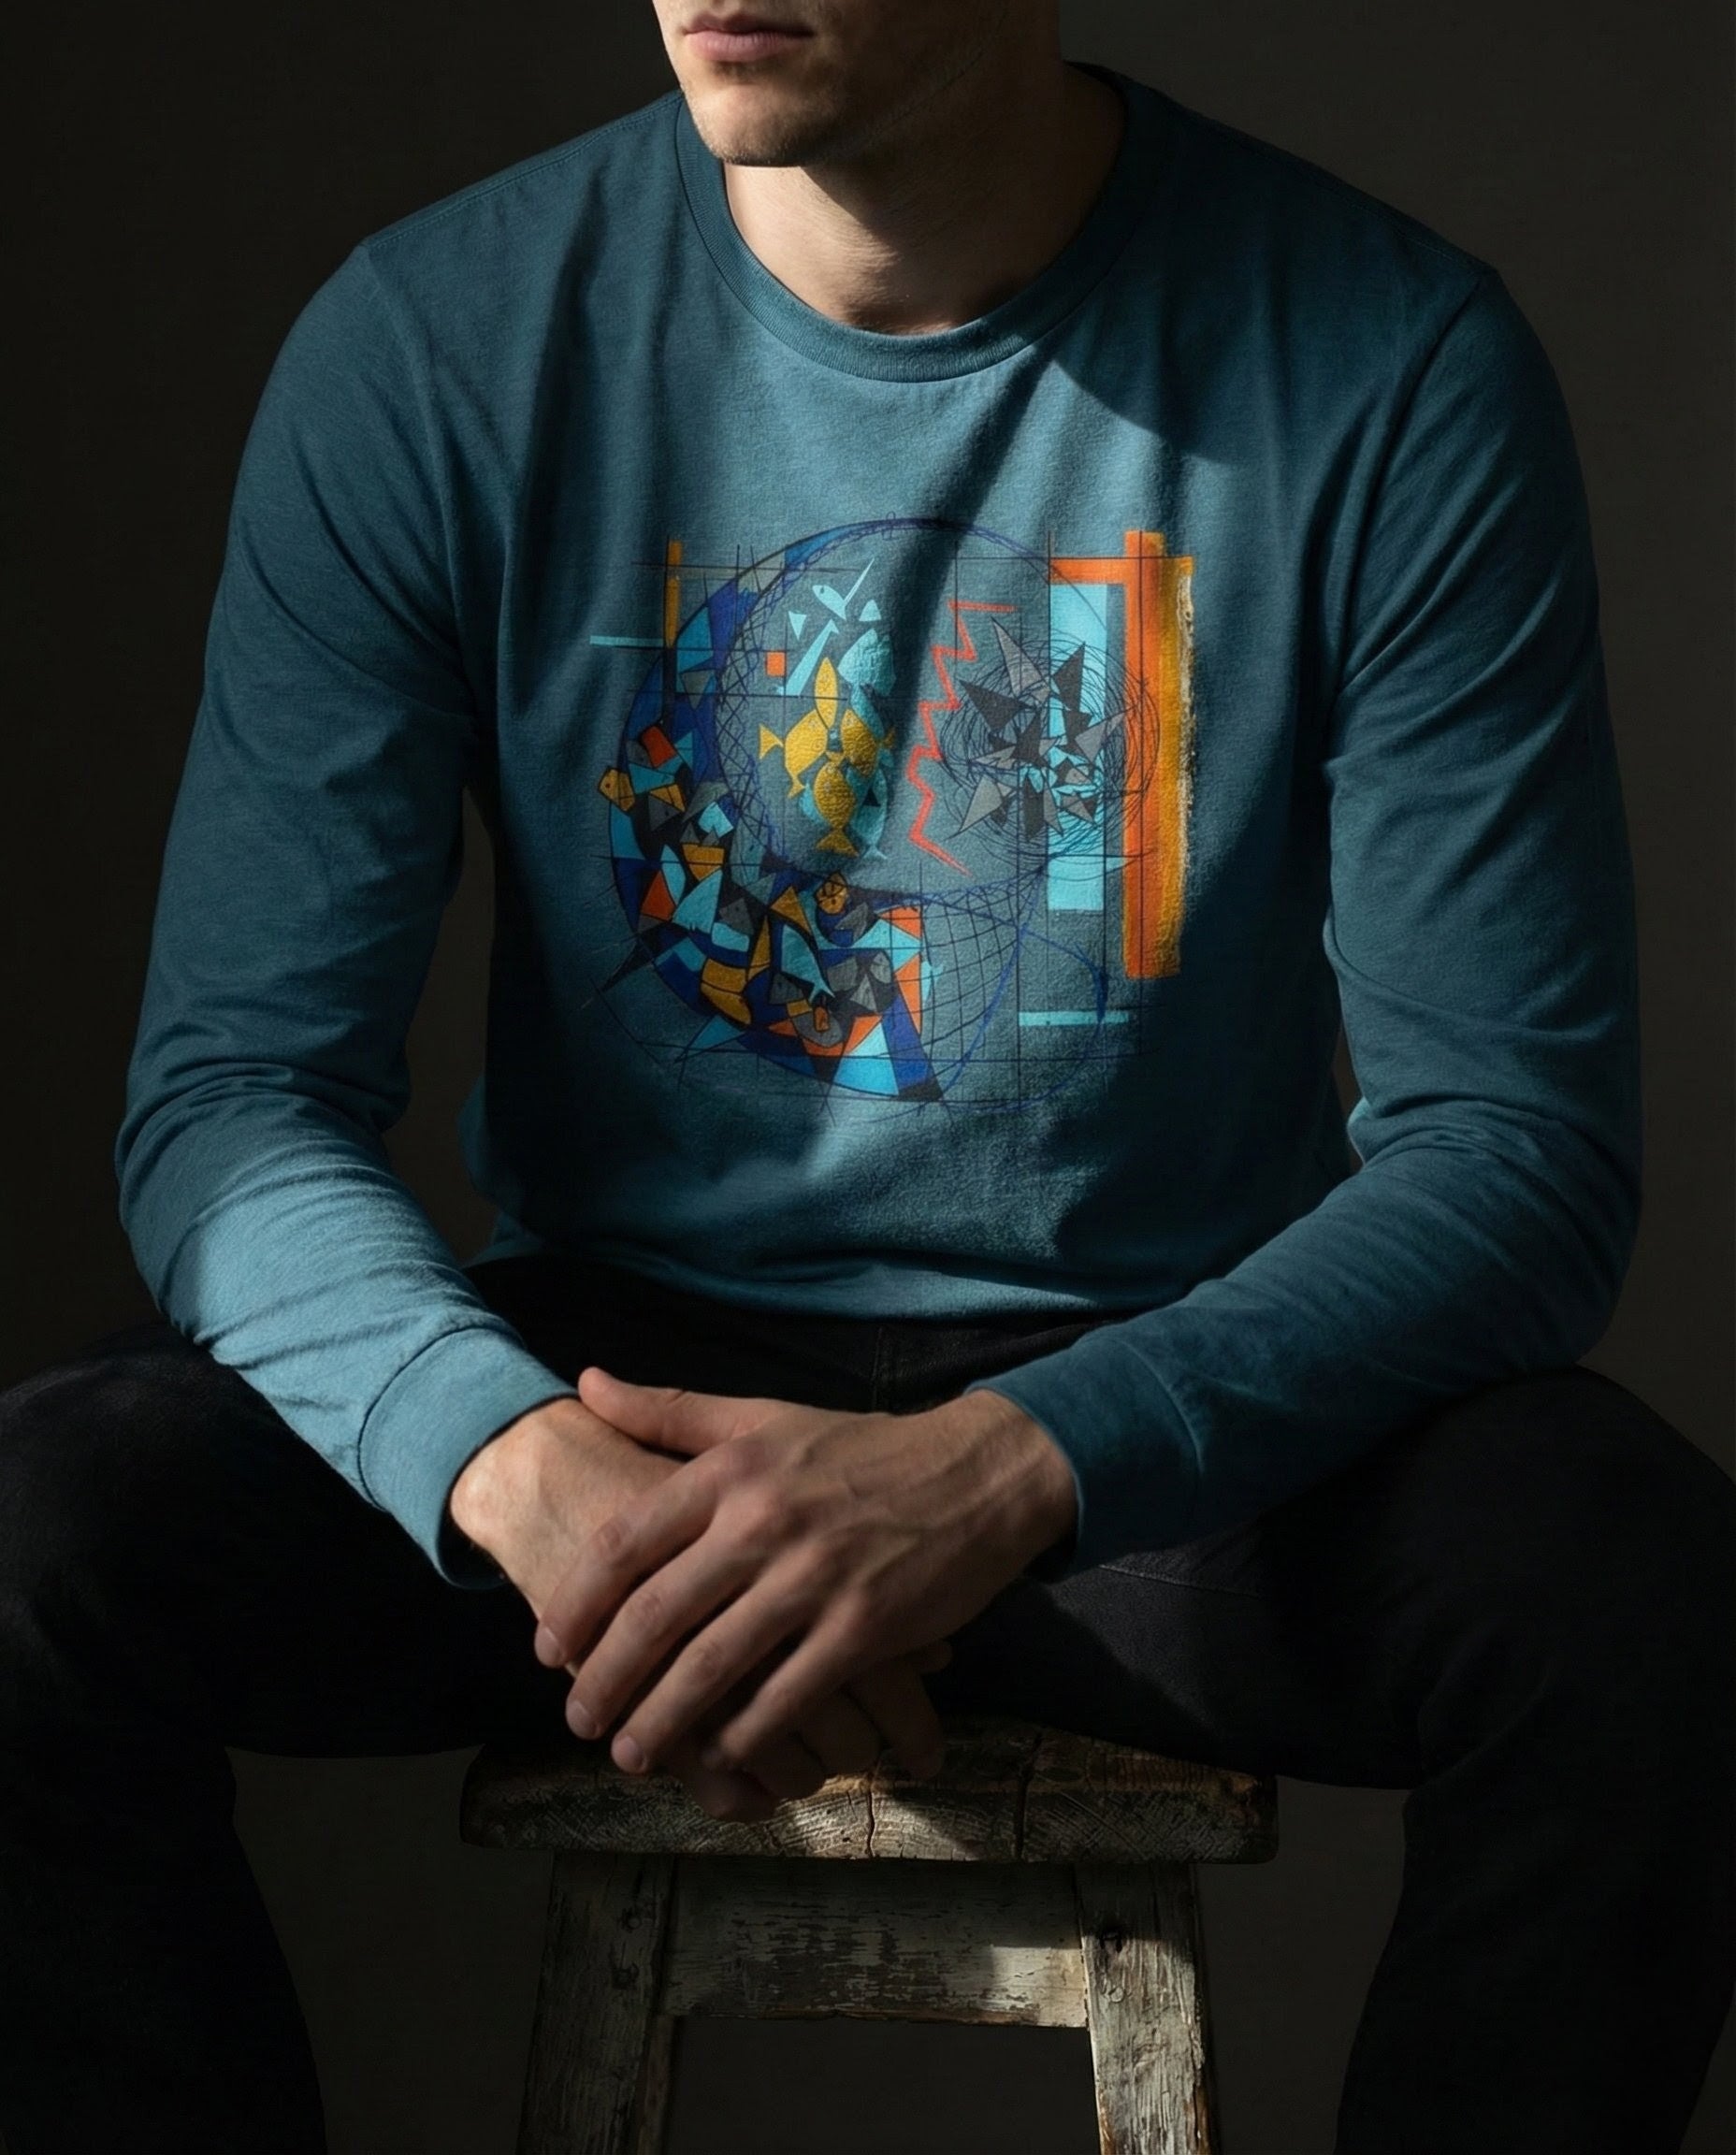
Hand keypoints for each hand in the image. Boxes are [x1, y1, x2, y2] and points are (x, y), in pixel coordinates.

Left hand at [532, 1373, 1075, 1779]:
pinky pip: (786, 1696)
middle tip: (578, 1720)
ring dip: (662, 1721)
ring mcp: (816, 1577)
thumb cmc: (860, 1450)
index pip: (625, 1542)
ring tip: (632, 1754)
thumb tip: (583, 1383)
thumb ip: (669, 1410)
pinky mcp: (865, 1628)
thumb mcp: (763, 1418)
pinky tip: (720, 1755)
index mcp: (732, 1470)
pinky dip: (746, 1734)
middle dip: (606, 1679)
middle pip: (656, 1615)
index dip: (576, 1602)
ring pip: (712, 1666)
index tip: (548, 1648)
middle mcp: (765, 1521)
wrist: (977, 1472)